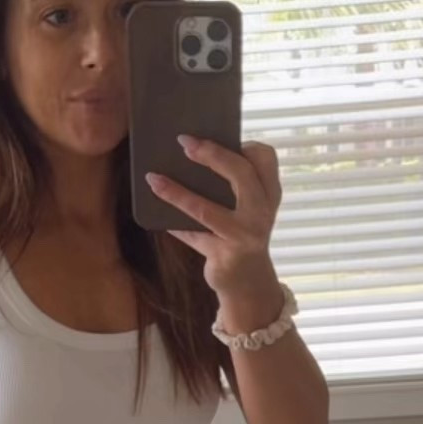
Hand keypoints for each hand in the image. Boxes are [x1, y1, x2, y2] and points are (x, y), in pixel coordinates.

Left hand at [146, 138, 282, 312]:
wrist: (249, 285)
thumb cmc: (242, 237)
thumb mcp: (247, 209)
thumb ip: (232, 186)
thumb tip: (190, 154)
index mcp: (269, 194)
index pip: (265, 158)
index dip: (244, 144)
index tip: (219, 138)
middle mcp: (261, 212)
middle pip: (240, 173)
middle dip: (211, 155)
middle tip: (184, 143)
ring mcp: (244, 235)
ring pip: (205, 209)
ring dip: (176, 193)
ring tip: (153, 179)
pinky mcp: (224, 255)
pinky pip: (192, 236)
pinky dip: (175, 225)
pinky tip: (160, 218)